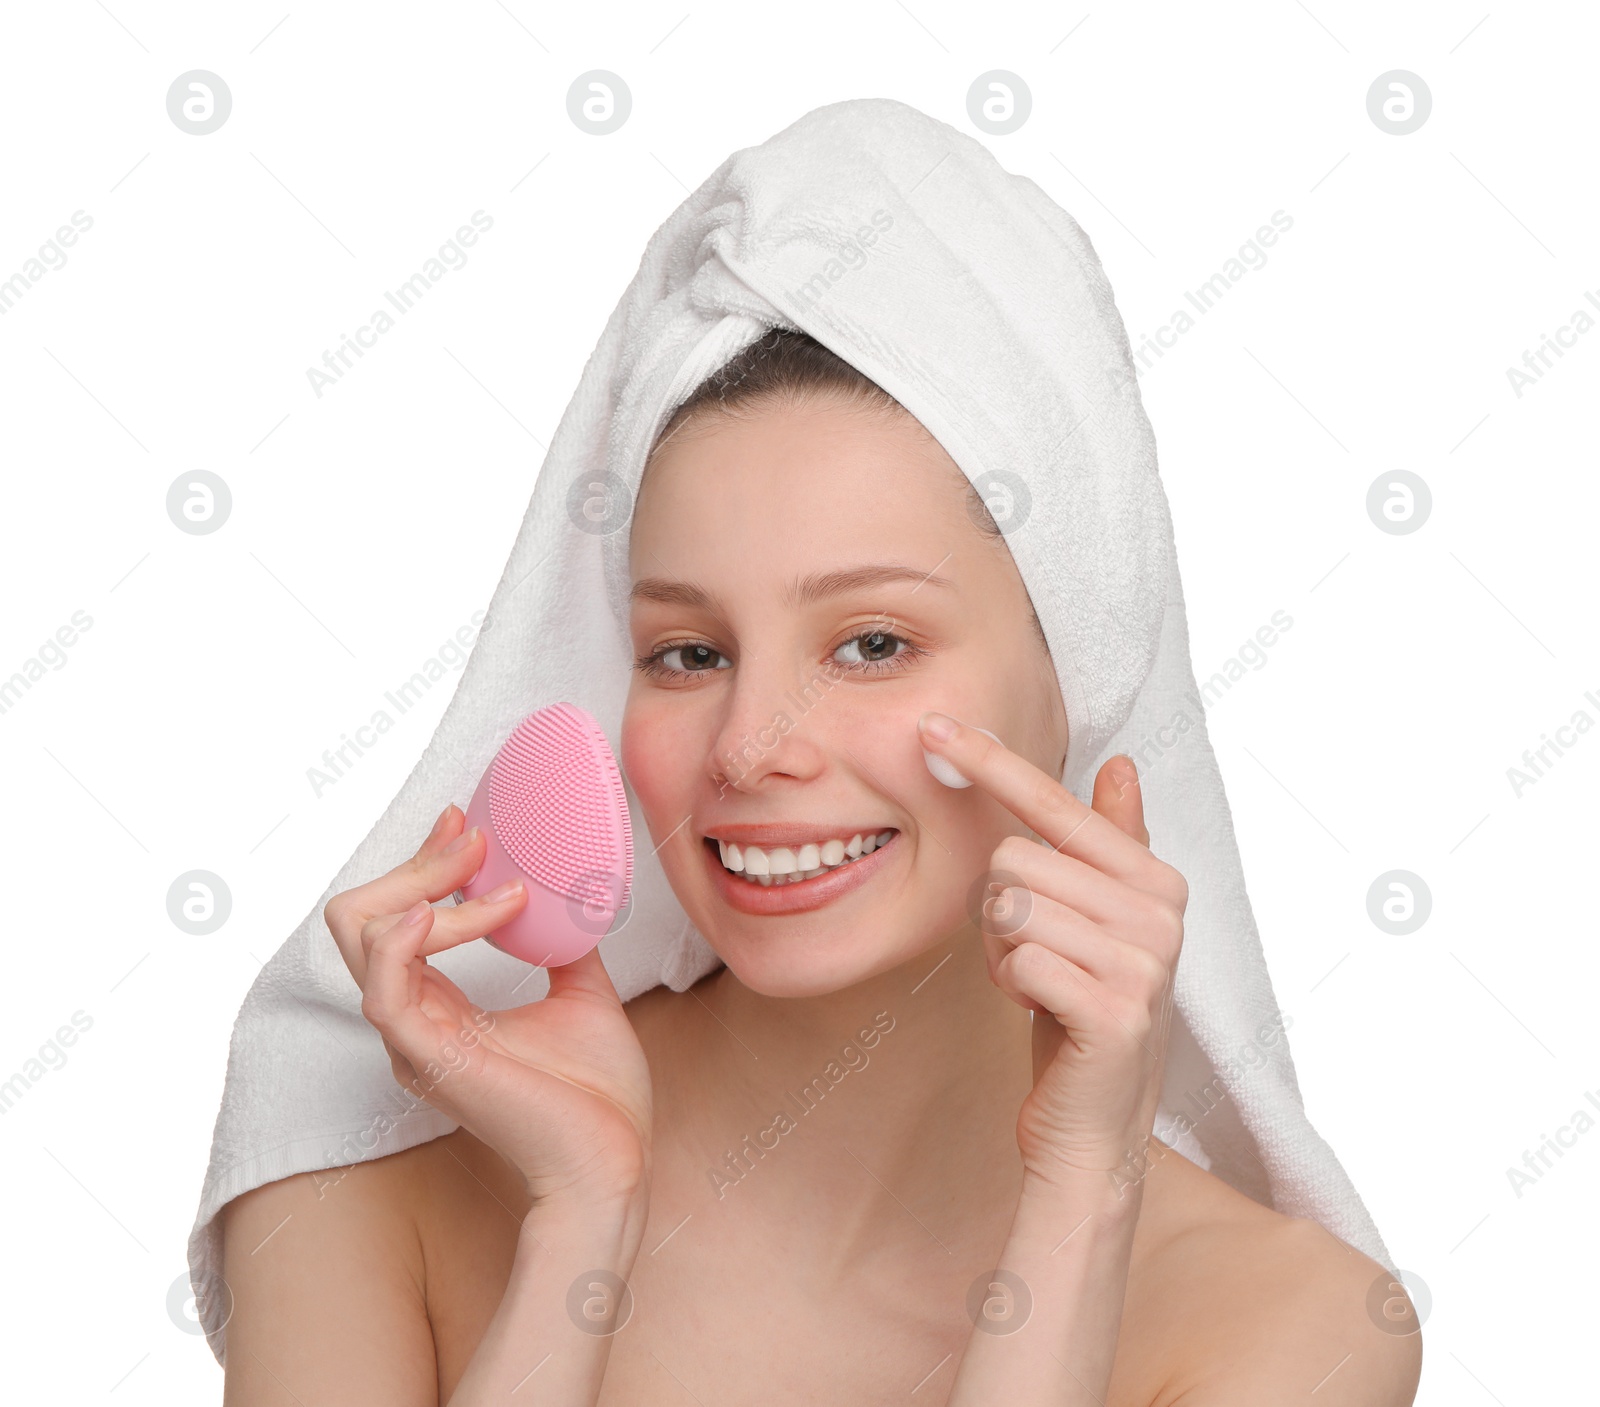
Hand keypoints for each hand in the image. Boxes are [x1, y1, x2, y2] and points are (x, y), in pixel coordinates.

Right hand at [323, 803, 653, 1210]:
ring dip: (426, 886)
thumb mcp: (581, 993)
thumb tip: (571, 895)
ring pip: (364, 936)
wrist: (613, 1159)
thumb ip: (561, 945)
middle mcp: (415, 1020)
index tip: (463, 822)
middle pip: (363, 916)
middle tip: (473, 838)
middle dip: (416, 862)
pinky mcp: (428, 1057)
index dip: (421, 862)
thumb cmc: (597, 1095)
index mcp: (441, 1007)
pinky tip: (440, 910)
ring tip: (484, 871)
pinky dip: (402, 939)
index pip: (395, 917)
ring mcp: (414, 1039)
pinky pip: (383, 989)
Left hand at [917, 713, 1186, 1192]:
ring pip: (1008, 906)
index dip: (991, 762)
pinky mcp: (1115, 1010)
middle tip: (1033, 958)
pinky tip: (1040, 1012)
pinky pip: (1016, 959)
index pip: (1055, 803)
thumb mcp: (1095, 921)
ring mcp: (1143, 962)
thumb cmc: (1080, 1010)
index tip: (932, 725)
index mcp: (1152, 879)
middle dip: (998, 912)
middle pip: (1013, 859)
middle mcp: (1159, 912)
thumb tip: (1124, 762)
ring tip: (1037, 984)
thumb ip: (1109, 844)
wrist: (1093, 1125)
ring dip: (1000, 951)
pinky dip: (1009, 986)